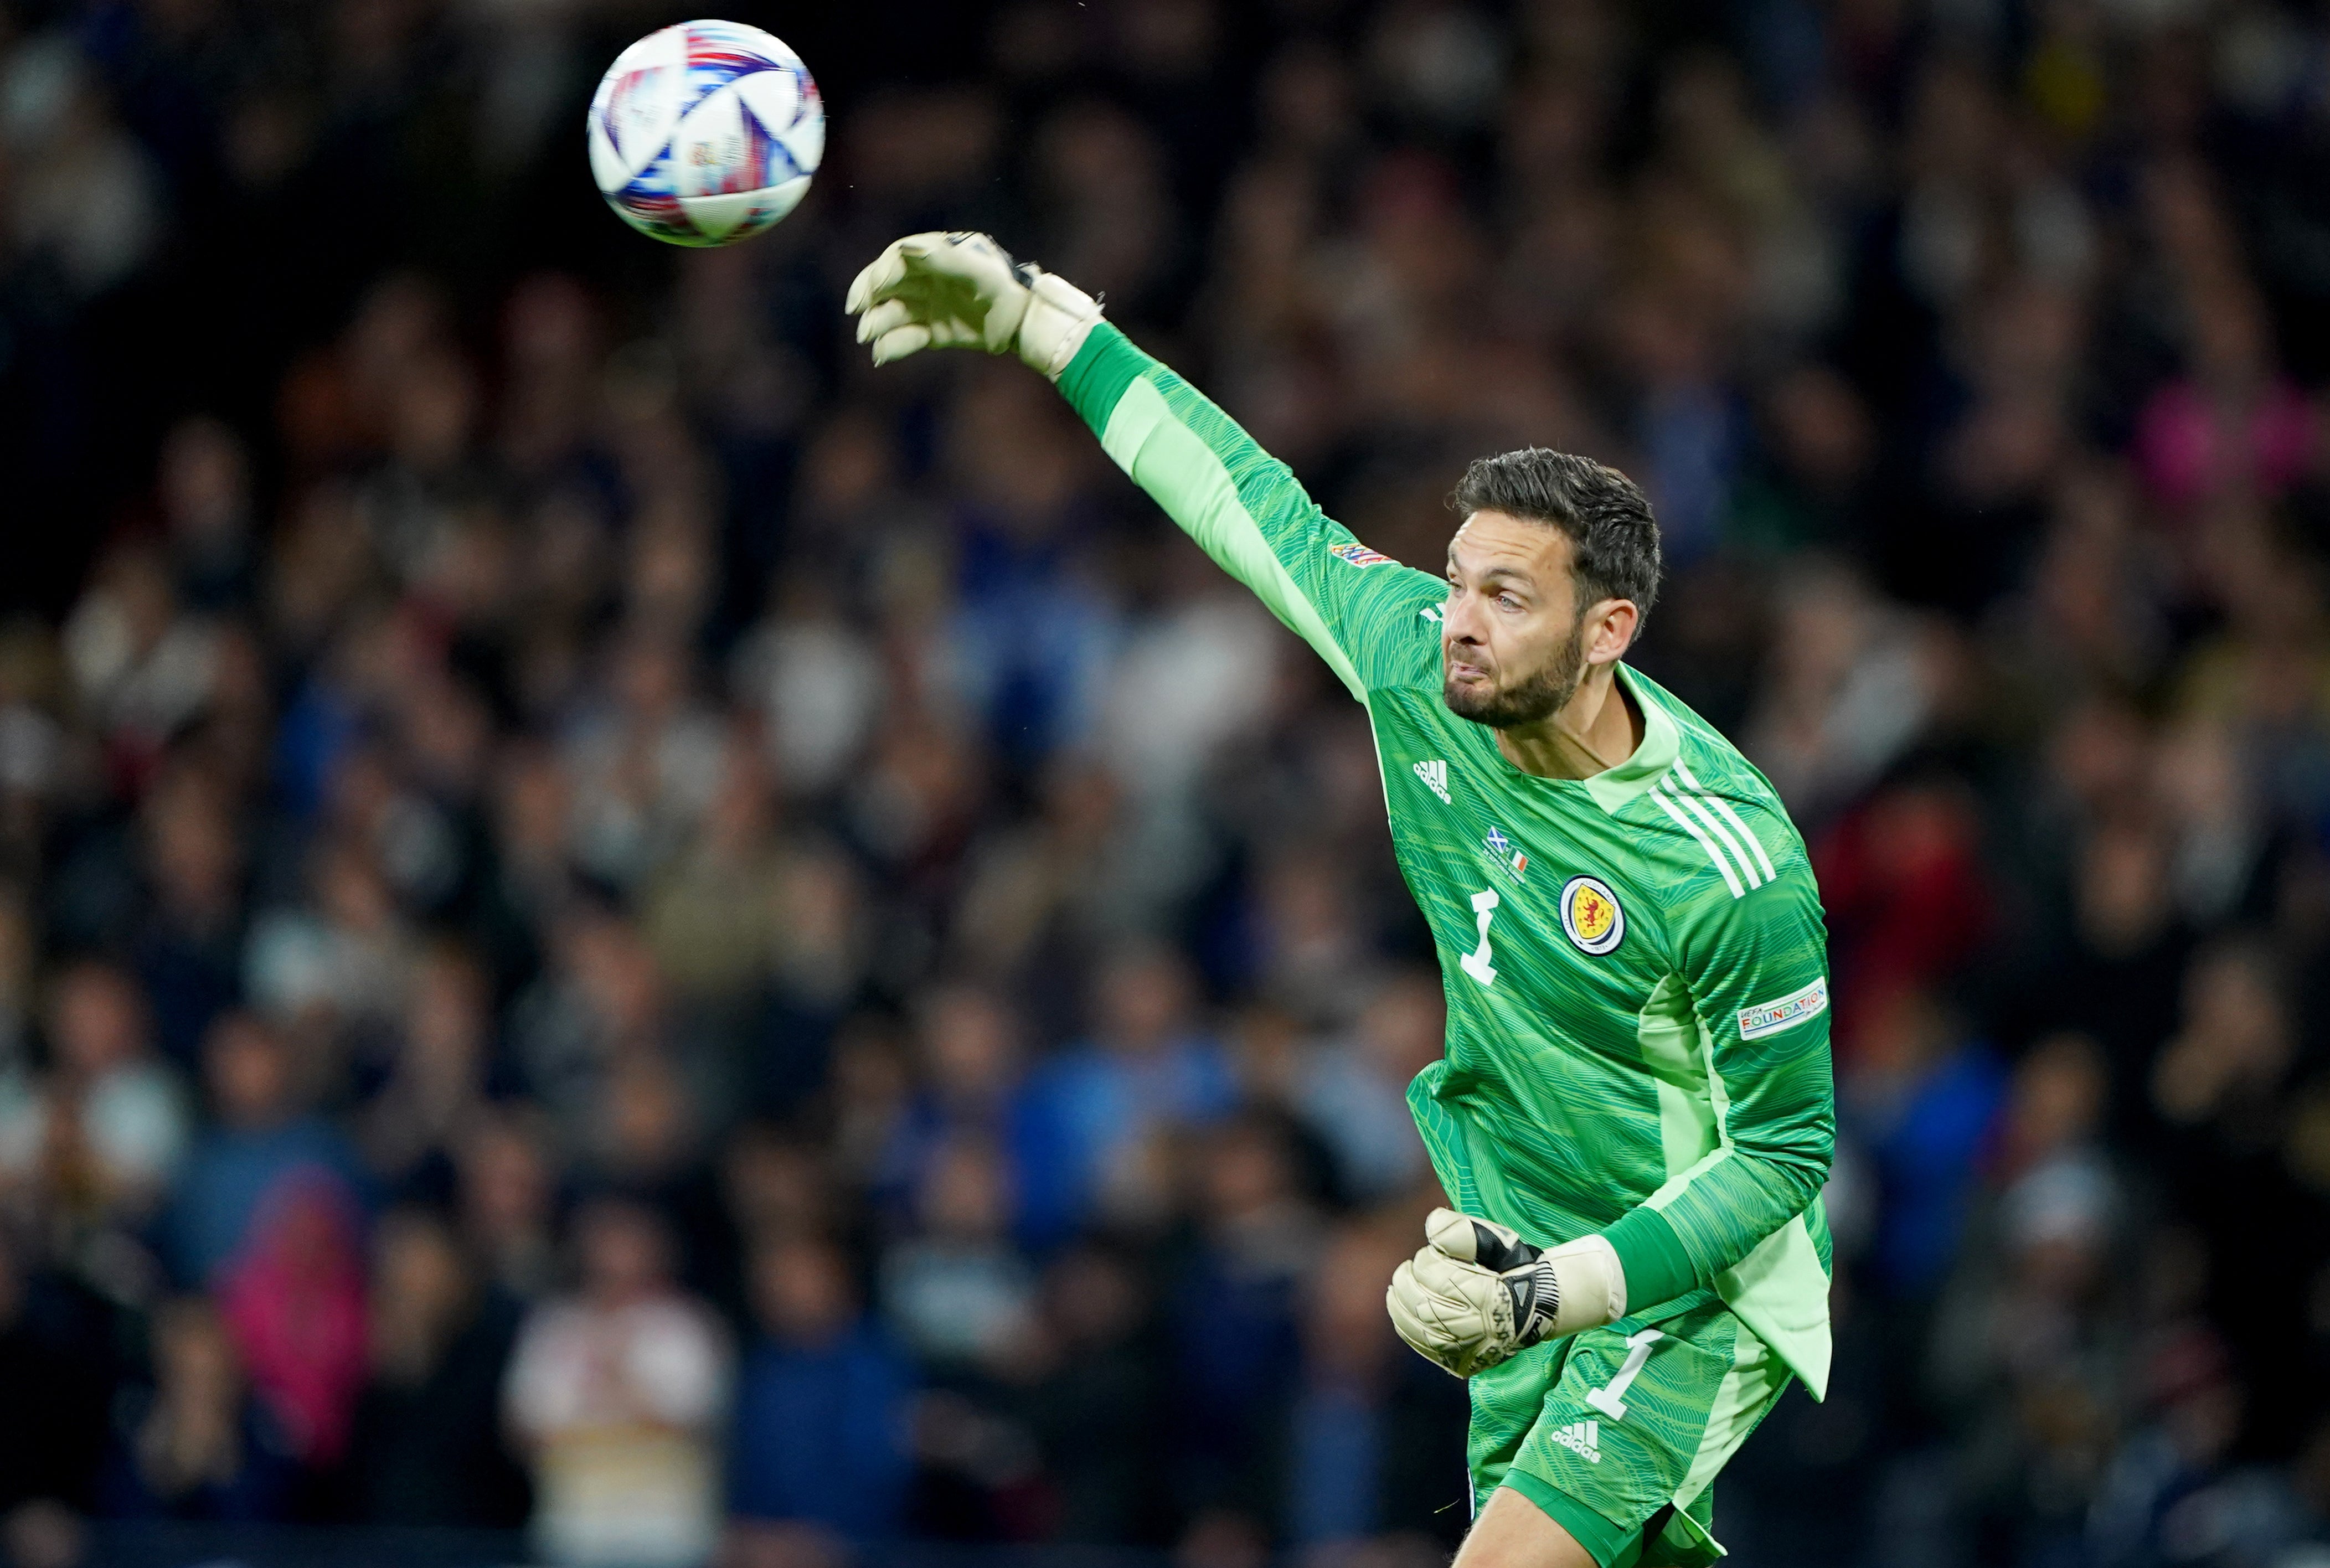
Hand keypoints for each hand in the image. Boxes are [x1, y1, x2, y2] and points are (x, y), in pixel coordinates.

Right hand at [845, 231, 1100, 377]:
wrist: (1027, 320)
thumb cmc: (1004, 286)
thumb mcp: (976, 269)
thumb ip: (942, 258)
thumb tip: (905, 250)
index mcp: (936, 256)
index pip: (896, 260)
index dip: (876, 274)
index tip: (865, 294)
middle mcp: (930, 279)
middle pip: (889, 286)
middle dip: (871, 301)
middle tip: (859, 317)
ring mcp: (933, 306)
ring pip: (895, 313)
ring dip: (879, 325)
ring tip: (869, 338)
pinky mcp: (938, 332)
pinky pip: (909, 337)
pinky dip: (894, 346)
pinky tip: (882, 355)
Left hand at [1386, 1209, 1627, 1377]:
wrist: (1536, 1308)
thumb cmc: (1513, 1269)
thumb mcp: (1497, 1241)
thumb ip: (1464, 1231)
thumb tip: (1431, 1224)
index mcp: (1482, 1294)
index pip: (1431, 1272)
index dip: (1425, 1258)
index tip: (1433, 1252)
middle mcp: (1473, 1327)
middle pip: (1418, 1300)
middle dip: (1406, 1279)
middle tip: (1408, 1268)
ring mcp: (1465, 1349)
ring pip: (1416, 1327)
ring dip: (1399, 1303)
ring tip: (1398, 1286)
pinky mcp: (1460, 1362)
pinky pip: (1423, 1347)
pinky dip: (1406, 1328)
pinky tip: (1401, 1311)